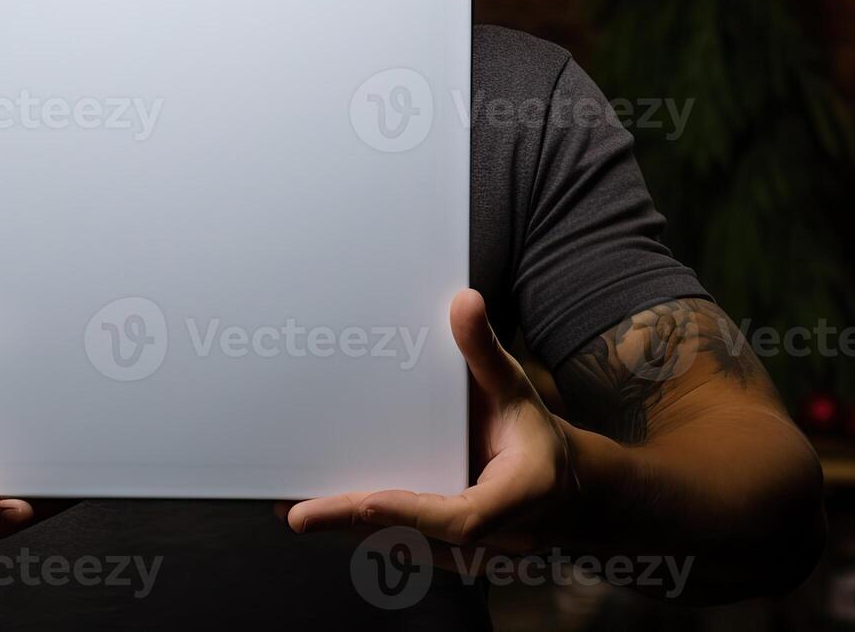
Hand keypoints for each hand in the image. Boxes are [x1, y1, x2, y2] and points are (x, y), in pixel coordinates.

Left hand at [283, 289, 577, 556]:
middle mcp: (490, 537)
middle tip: (300, 512)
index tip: (368, 501)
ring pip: (401, 547)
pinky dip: (357, 529)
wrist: (560, 488)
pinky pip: (399, 543)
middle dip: (355, 525)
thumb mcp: (515, 389)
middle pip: (417, 540)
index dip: (412, 511)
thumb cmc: (532, 435)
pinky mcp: (444, 550)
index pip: (462, 518)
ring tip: (293, 508)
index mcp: (517, 497)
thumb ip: (485, 352)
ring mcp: (466, 552)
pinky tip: (317, 511)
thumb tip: (465, 301)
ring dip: (347, 532)